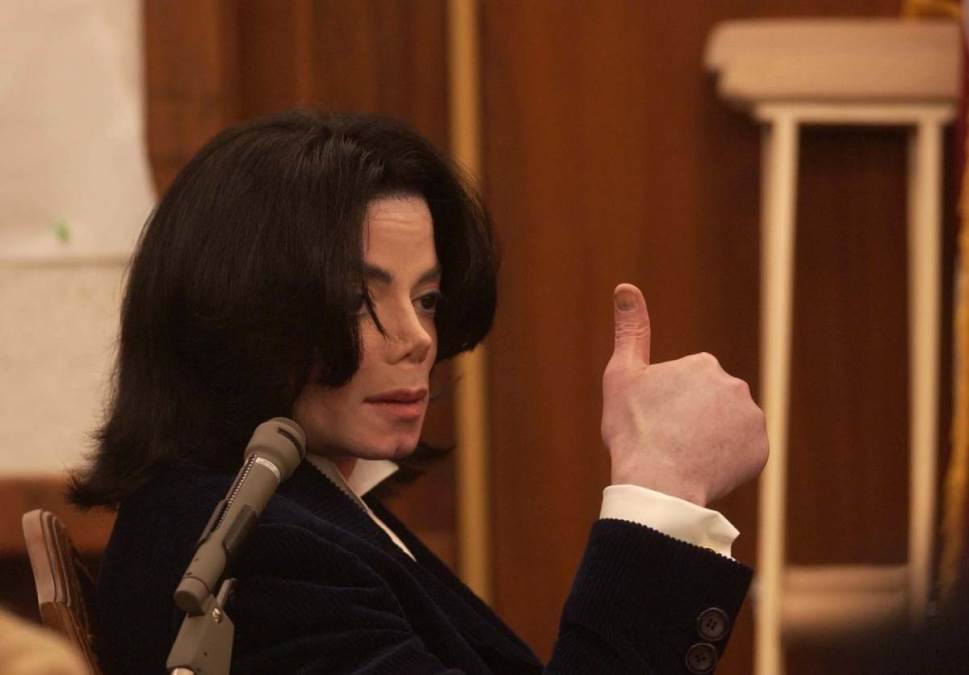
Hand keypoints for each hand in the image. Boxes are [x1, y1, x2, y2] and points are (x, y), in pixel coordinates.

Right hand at [601, 283, 767, 505]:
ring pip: (727, 428)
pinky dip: (725, 461)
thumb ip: (630, 329)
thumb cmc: (634, 430)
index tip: (653, 421)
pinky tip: (703, 469)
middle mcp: (734, 385)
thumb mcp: (622, 375)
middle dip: (692, 419)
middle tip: (668, 441)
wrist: (658, 483)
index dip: (666, 404)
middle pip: (709, 404)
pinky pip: (741, 453)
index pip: (685, 385)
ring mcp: (751, 418)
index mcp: (702, 364)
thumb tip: (625, 286)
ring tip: (685, 458)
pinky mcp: (760, 451)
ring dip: (711, 439)